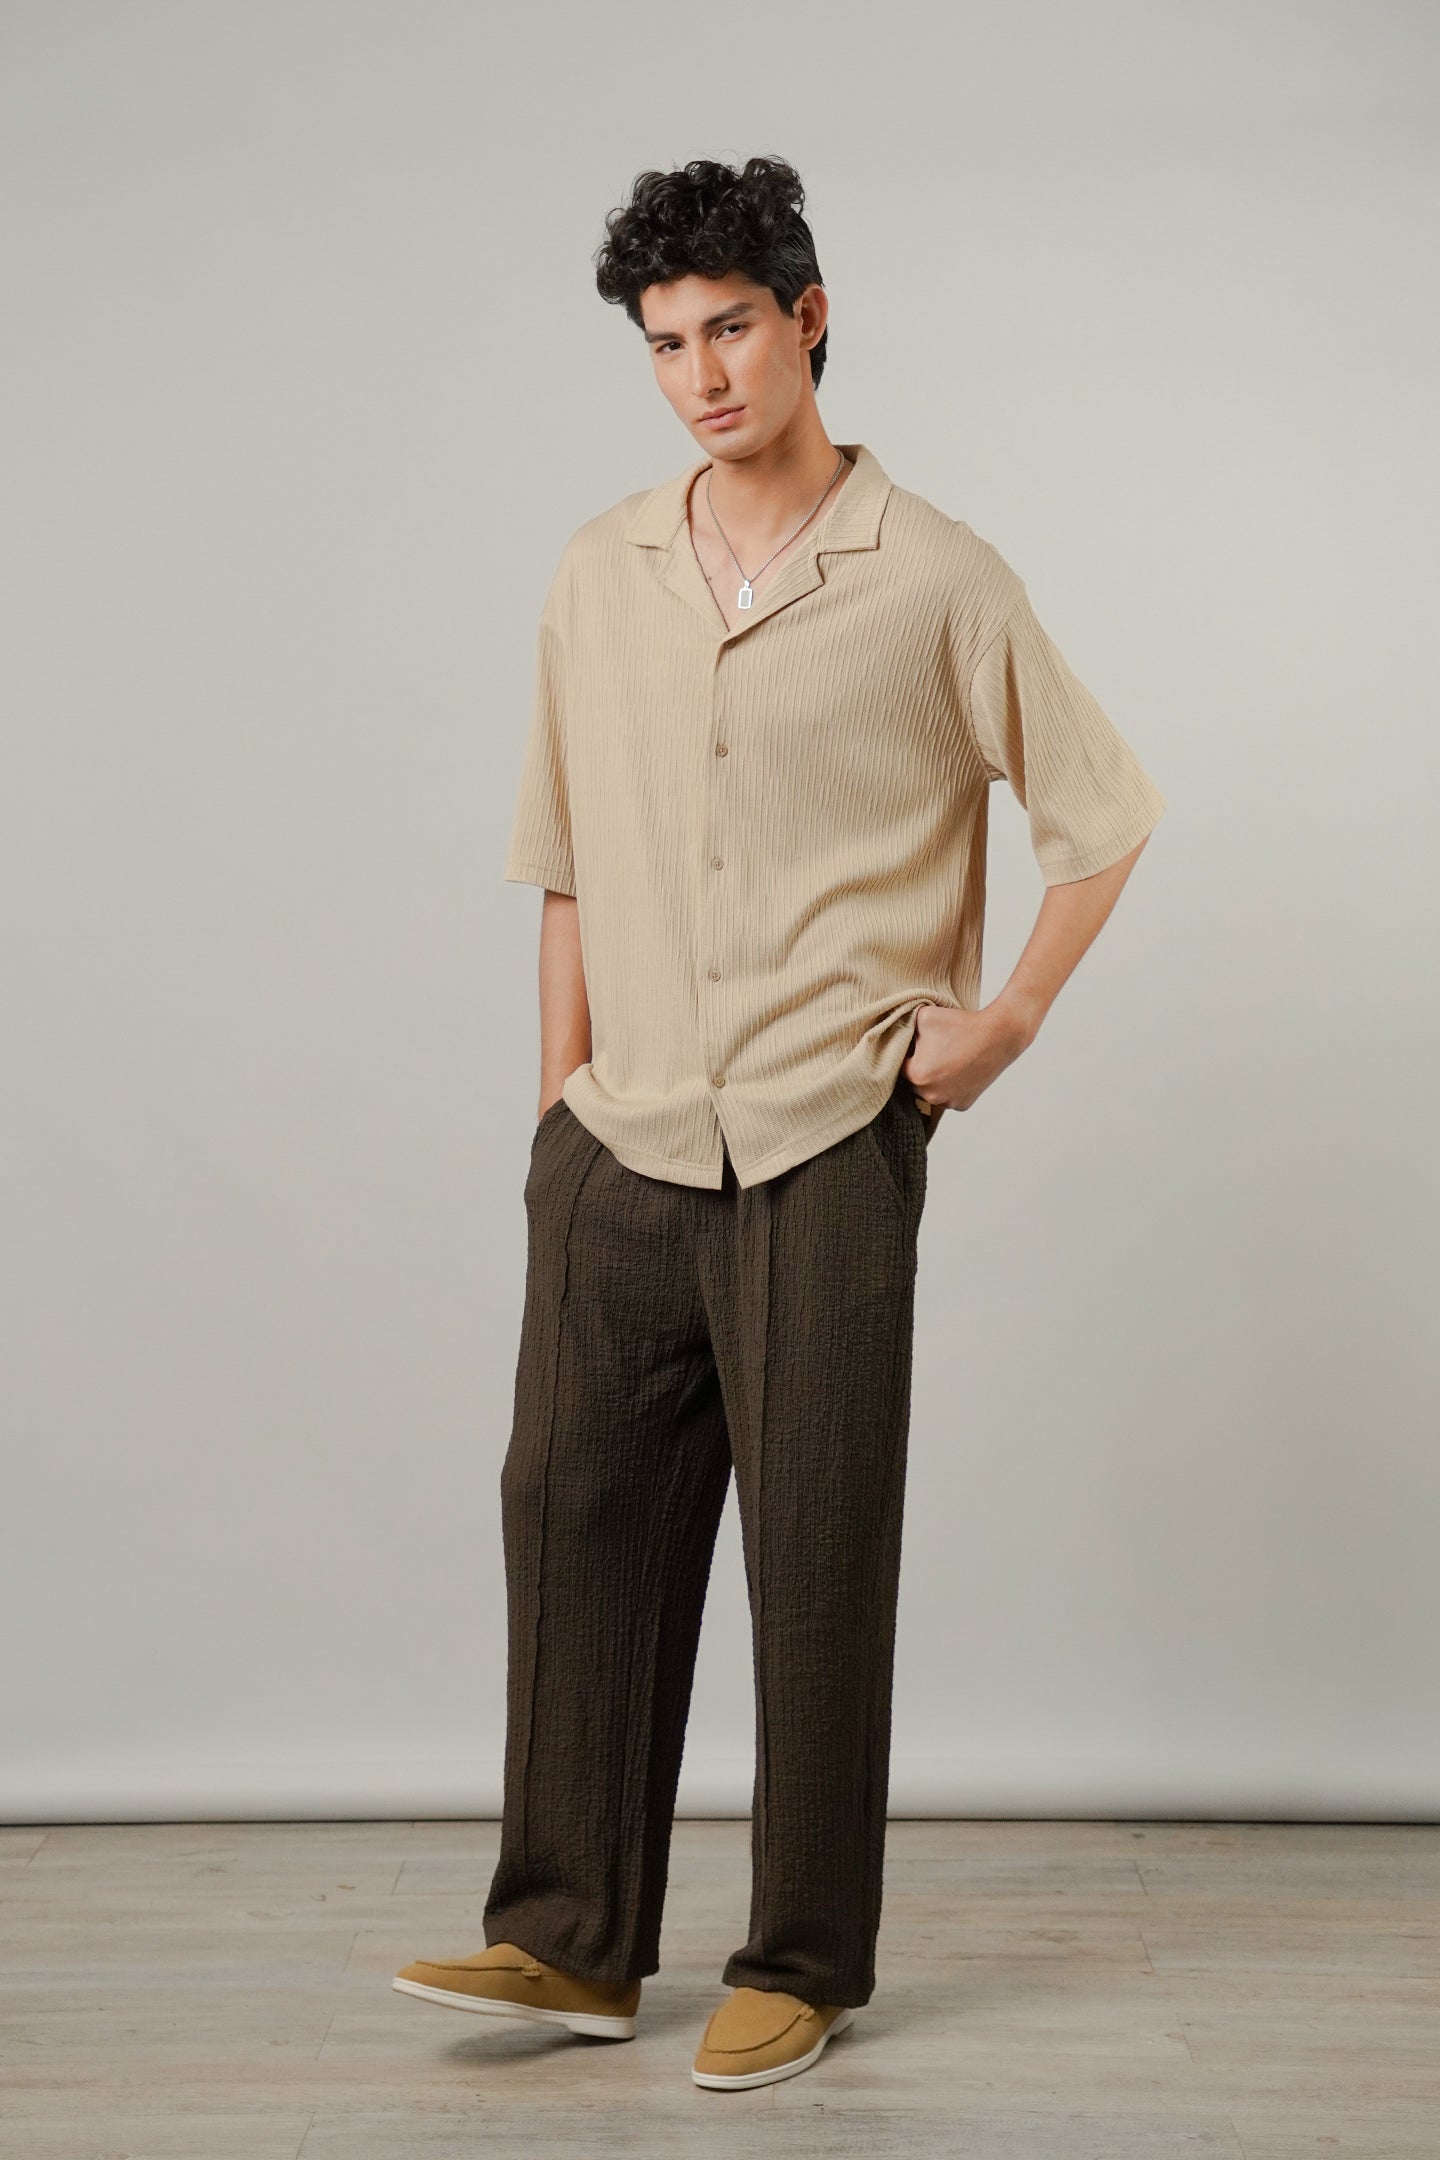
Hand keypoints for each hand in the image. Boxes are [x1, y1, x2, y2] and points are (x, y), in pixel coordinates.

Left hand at [900, 998, 1038, 1115]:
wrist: (998, 1035)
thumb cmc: (961, 1024)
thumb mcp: (923, 1016)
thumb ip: (904, 1026)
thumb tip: (896, 1033)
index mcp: (917, 1075)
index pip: (899, 1066)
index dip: (907, 1053)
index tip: (917, 1043)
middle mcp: (931, 1094)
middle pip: (915, 1081)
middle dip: (920, 1067)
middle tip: (933, 1050)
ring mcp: (948, 1102)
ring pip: (931, 1090)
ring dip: (934, 1079)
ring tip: (947, 1059)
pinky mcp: (963, 1104)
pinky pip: (948, 1096)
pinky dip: (950, 1086)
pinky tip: (958, 1070)